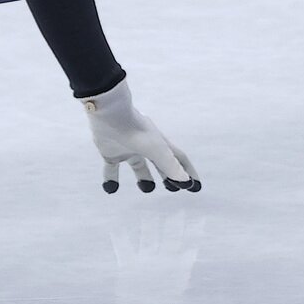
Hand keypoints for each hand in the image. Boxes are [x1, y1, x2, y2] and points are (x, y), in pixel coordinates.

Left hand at [78, 78, 200, 193]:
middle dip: (168, 175)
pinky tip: (110, 190)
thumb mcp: (156, 149)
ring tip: (147, 188)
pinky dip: (111, 179)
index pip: (178, 159)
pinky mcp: (110, 152)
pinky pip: (111, 169)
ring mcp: (127, 148)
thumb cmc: (135, 129)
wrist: (108, 114)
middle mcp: (145, 146)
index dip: (187, 172)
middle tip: (172, 189)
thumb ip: (170, 165)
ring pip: (139, 165)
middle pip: (160, 163)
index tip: (194, 187)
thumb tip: (186, 182)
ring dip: (144, 178)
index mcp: (159, 143)